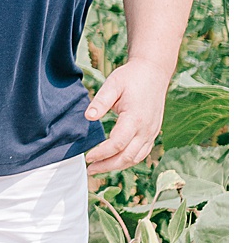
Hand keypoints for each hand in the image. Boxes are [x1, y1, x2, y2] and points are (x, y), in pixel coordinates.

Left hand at [84, 59, 170, 175]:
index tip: (88, 157)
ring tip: (99, 168)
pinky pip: (142, 152)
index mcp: (135, 118)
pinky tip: (115, 161)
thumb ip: (100, 101)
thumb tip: (88, 117)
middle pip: (127, 157)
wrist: (154, 72)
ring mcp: (152, 132)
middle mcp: (146, 128)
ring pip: (136, 158)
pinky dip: (129, 160)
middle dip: (107, 166)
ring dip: (118, 166)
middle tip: (90, 170)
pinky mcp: (153, 132)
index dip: (101, 153)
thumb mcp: (113, 84)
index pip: (117, 144)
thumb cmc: (131, 77)